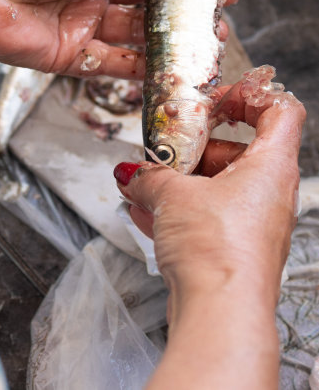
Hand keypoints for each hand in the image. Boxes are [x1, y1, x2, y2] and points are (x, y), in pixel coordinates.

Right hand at [114, 84, 305, 301]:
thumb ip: (149, 176)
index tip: (214, 102)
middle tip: (164, 149)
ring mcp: (254, 224)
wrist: (219, 315)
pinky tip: (143, 212)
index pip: (280, 111)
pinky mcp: (235, 249)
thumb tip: (133, 173)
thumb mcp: (172, 195)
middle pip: (237, 151)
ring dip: (180, 182)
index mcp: (271, 167)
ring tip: (144, 181)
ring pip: (217, 187)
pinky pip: (206, 217)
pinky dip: (178, 211)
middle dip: (194, 148)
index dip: (248, 97)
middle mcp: (270, 194)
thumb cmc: (218, 251)